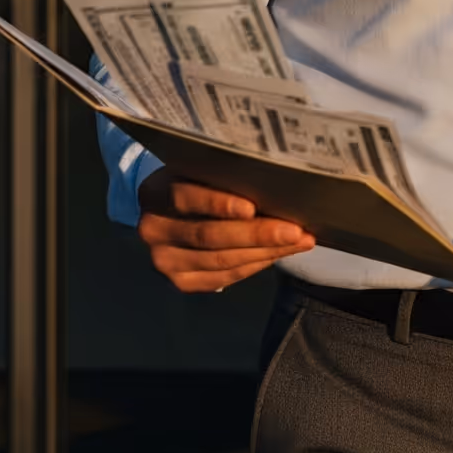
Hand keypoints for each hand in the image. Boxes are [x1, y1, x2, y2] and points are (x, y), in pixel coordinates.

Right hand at [136, 169, 313, 292]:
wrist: (170, 212)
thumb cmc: (196, 182)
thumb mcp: (199, 170)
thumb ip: (222, 175)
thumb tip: (275, 183)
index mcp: (153, 193)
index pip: (185, 198)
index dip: (218, 204)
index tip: (252, 207)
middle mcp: (152, 230)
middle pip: (209, 235)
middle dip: (257, 234)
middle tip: (295, 229)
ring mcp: (164, 260)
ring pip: (221, 260)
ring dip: (266, 252)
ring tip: (299, 241)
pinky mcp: (180, 282)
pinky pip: (224, 277)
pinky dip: (256, 265)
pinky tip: (278, 254)